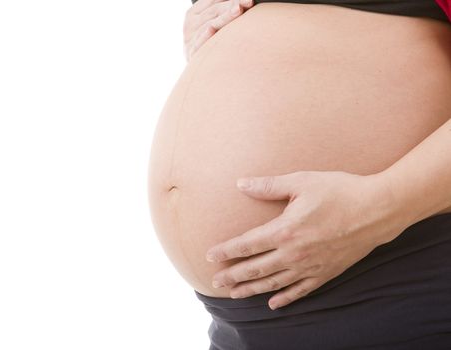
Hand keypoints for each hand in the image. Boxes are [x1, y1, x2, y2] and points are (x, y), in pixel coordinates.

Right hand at [183, 0, 253, 61]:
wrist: (198, 70)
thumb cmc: (210, 44)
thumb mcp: (212, 25)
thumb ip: (222, 13)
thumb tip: (241, 4)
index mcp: (193, 13)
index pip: (213, 1)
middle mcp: (190, 24)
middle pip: (214, 11)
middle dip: (232, 5)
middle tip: (247, 2)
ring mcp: (189, 39)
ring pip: (209, 24)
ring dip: (224, 17)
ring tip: (238, 10)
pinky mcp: (191, 53)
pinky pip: (198, 44)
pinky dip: (204, 37)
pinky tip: (211, 30)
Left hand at [205, 170, 407, 309]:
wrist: (378, 209)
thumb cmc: (339, 190)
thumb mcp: (302, 182)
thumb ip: (269, 186)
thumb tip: (241, 184)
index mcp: (285, 230)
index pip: (246, 245)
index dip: (225, 251)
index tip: (209, 257)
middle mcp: (294, 253)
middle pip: (255, 268)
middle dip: (232, 276)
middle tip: (214, 282)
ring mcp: (310, 266)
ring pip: (273, 283)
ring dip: (251, 289)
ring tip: (234, 294)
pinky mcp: (326, 273)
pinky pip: (301, 291)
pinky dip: (285, 298)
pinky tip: (273, 304)